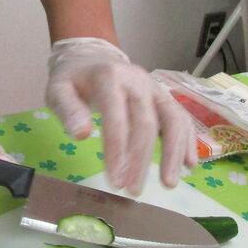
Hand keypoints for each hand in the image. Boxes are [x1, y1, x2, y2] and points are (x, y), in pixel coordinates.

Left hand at [44, 37, 197, 193]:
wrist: (91, 57)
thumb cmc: (73, 80)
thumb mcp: (58, 90)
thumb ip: (67, 110)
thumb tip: (81, 134)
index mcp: (109, 78)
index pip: (117, 116)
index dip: (117, 149)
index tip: (115, 180)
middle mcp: (138, 81)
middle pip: (146, 123)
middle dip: (141, 160)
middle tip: (132, 190)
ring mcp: (155, 88)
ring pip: (173, 120)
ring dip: (173, 154)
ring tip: (168, 184)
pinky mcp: (165, 97)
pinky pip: (182, 118)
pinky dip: (189, 141)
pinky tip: (190, 165)